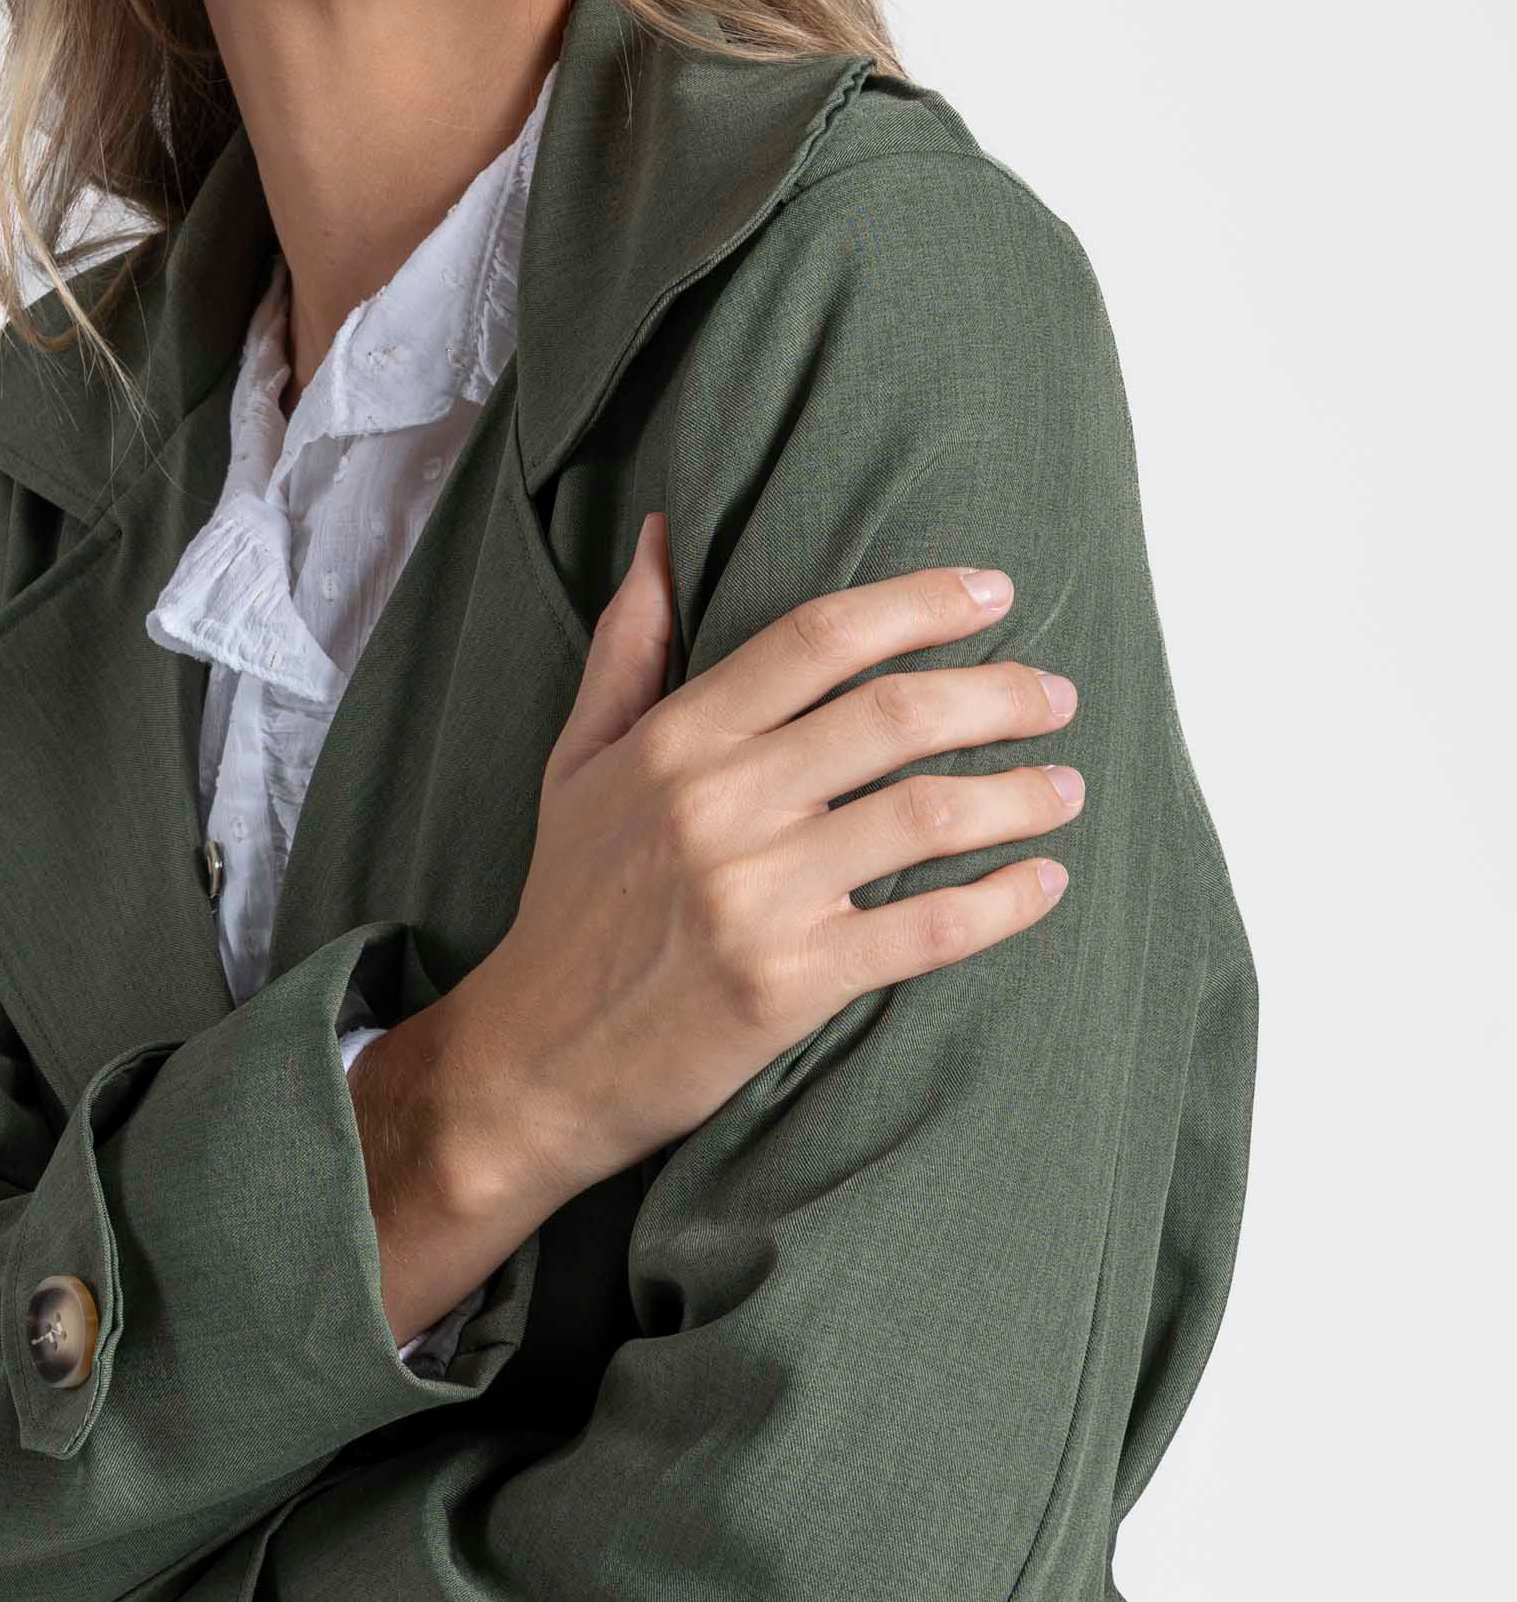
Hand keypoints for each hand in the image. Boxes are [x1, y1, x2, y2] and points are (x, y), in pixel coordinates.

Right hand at [447, 514, 1082, 1197]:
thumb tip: (660, 538)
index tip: (995, 592)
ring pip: (926, 816)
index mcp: (675, 742)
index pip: (820, 637)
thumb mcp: (576, 765)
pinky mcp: (787, 983)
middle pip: (894, 715)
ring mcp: (755, 896)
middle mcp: (717, 806)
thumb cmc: (567, 908)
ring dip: (1020, 795)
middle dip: (999, 695)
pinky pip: (928, 930)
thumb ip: (628, 649)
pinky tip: (1045, 882)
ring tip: (1068, 788)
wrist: (533, 1062)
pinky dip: (1004, 901)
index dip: (922, 603)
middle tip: (1057, 695)